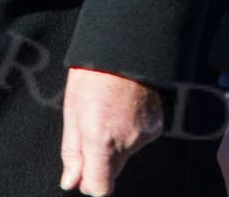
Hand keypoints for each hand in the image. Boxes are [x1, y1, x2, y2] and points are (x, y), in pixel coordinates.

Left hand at [60, 66, 164, 194]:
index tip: (83, 171)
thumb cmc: (93, 75)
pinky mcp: (157, 126)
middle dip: (101, 160)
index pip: (100, 188)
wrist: (126, 47)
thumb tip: (71, 183)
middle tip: (92, 129)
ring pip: (126, 155)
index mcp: (102, 139)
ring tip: (109, 111)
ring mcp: (145, 134)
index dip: (89, 183)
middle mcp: (127, 141)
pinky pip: (139, 140)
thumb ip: (73, 152)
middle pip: (113, 172)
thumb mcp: (73, 112)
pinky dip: (131, 132)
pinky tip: (124, 108)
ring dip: (116, 143)